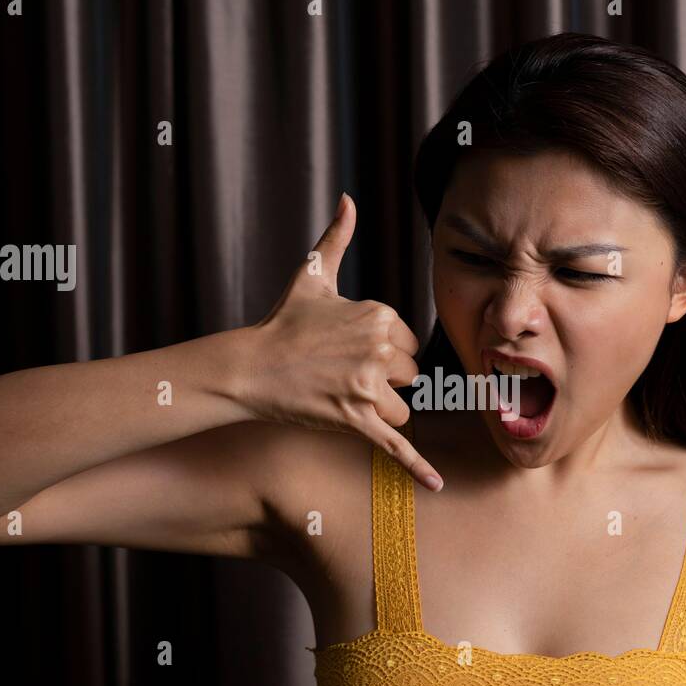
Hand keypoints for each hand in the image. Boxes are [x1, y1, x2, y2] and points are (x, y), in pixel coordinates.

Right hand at [241, 193, 442, 490]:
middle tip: (345, 376)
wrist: (249, 366)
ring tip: (345, 399)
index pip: (410, 343)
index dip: (386, 352)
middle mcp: (379, 350)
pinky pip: (396, 445)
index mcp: (380, 316)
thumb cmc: (282, 321)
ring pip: (403, 409)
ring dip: (381, 411)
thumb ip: (337, 238)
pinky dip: (418, 467)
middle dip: (385, 382)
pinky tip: (437, 484)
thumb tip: (348, 200)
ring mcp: (368, 387)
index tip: (354, 351)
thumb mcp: (312, 275)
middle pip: (410, 377)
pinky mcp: (356, 420)